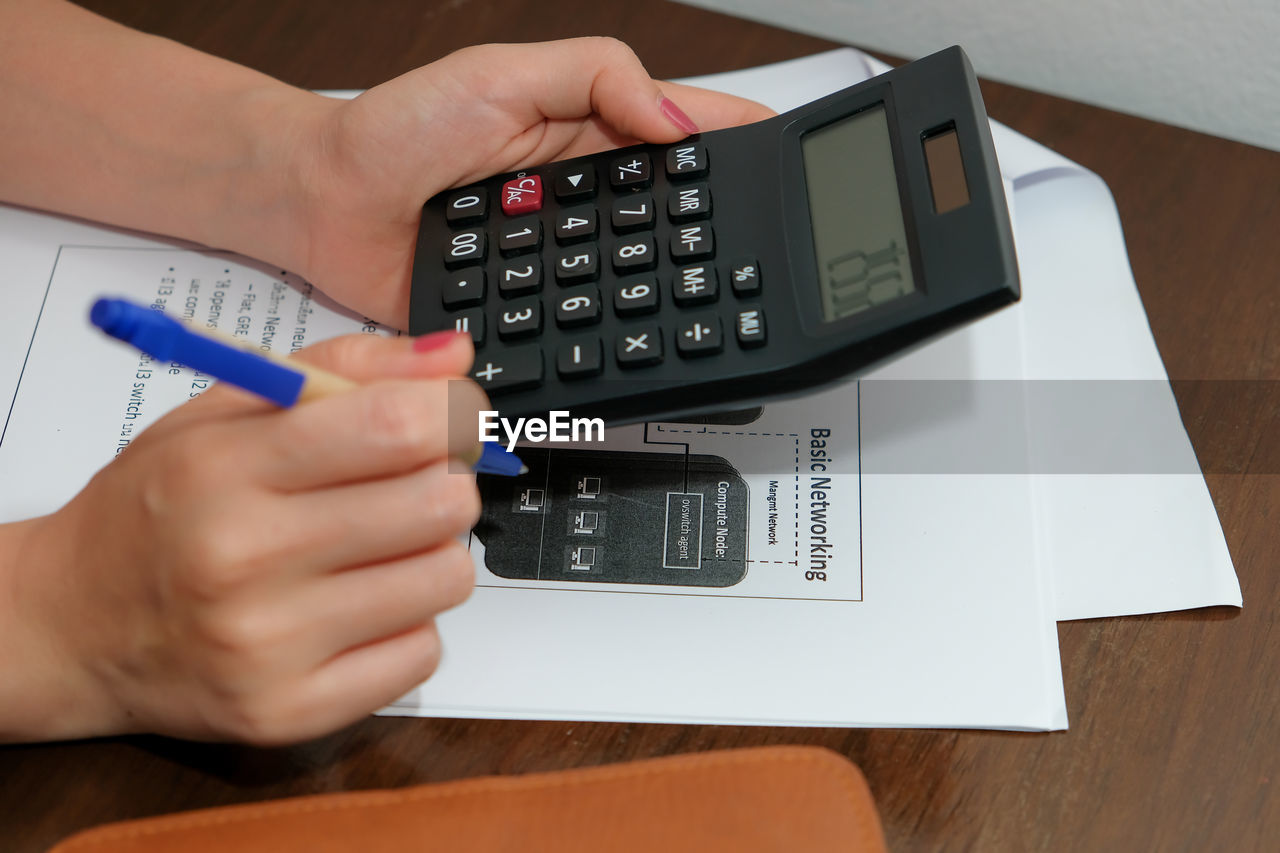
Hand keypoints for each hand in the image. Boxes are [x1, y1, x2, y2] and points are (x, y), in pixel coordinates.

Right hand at [7, 331, 483, 743]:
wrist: (72, 625)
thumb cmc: (157, 509)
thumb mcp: (225, 410)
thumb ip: (346, 369)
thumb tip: (454, 357)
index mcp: (227, 468)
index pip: (396, 427)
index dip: (450, 414)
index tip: (450, 417)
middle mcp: (245, 558)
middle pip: (438, 504)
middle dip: (444, 483)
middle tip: (410, 485)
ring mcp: (269, 645)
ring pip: (445, 579)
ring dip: (432, 555)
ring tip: (377, 548)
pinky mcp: (290, 711)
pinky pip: (423, 654)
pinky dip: (408, 625)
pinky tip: (357, 608)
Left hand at [285, 37, 773, 325]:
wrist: (324, 203)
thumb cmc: (398, 129)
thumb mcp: (503, 71)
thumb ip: (595, 75)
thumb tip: (674, 124)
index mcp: (593, 132)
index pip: (688, 140)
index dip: (741, 152)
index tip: (793, 171)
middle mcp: (585, 201)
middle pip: (677, 220)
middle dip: (717, 235)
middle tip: (762, 253)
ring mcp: (560, 259)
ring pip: (640, 279)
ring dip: (673, 291)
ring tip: (719, 301)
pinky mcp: (528, 310)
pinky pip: (583, 325)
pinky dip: (612, 333)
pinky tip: (640, 338)